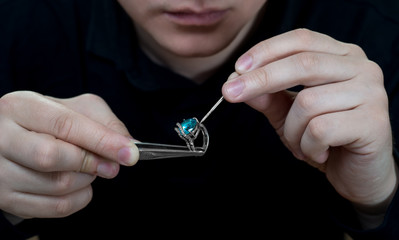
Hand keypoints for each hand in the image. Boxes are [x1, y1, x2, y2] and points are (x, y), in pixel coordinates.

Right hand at [0, 91, 138, 218]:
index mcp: (19, 107)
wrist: (10, 140)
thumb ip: (103, 122)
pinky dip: (79, 199)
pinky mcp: (5, 199)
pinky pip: (55, 208)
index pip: (65, 125)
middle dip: (92, 163)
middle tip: (110, 165)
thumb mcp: (72, 109)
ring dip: (86, 180)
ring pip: (56, 185)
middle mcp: (0, 138)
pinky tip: (81, 186)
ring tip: (88, 169)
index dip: (102, 141)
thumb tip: (130, 145)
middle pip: (53, 157)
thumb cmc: (46, 122)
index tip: (130, 153)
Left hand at [222, 29, 396, 208]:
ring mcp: (371, 93)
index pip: (301, 40)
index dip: (266, 51)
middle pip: (303, 64)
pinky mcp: (374, 122)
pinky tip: (318, 153)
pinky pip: (320, 129)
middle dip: (260, 80)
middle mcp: (361, 68)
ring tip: (300, 144)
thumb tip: (236, 79)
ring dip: (292, 130)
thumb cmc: (325, 138)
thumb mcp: (289, 115)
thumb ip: (268, 96)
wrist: (358, 174)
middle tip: (229, 93)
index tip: (237, 69)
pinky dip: (308, 146)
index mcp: (342, 57)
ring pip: (308, 102)